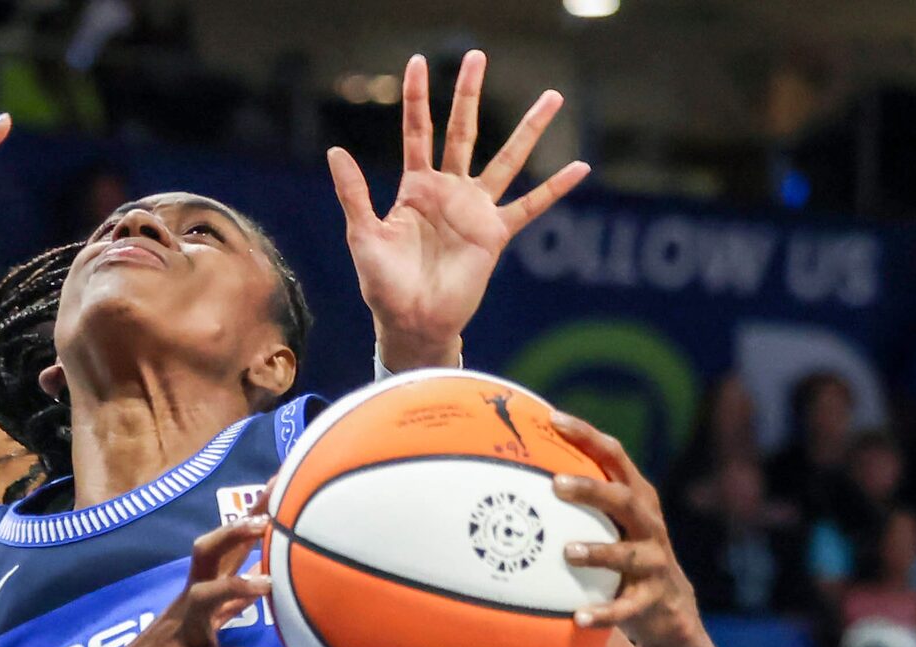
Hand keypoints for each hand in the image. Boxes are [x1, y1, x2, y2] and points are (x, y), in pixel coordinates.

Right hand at [103, 516, 292, 646]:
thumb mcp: (199, 621)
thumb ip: (229, 600)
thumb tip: (266, 581)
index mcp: (196, 591)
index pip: (221, 545)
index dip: (246, 518)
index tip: (275, 487)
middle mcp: (191, 604)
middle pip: (206, 555)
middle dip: (234, 533)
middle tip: (266, 520)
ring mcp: (188, 633)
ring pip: (206, 600)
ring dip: (237, 587)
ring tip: (271, 585)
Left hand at [329, 52, 588, 370]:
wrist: (411, 322)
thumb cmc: (382, 284)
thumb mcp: (362, 235)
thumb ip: (353, 193)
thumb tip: (335, 150)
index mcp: (415, 188)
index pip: (417, 132)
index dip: (418, 98)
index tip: (420, 62)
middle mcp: (448, 191)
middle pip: (463, 131)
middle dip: (469, 95)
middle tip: (478, 56)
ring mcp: (475, 210)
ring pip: (506, 158)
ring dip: (529, 128)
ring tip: (552, 96)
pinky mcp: (495, 234)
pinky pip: (531, 205)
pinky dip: (556, 188)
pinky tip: (580, 167)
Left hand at [548, 413, 703, 646]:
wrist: (669, 609)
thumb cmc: (622, 557)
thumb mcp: (609, 524)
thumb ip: (577, 501)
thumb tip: (511, 474)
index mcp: (636, 498)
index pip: (615, 457)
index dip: (587, 437)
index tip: (553, 419)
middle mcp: (649, 524)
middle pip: (624, 500)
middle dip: (592, 491)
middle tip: (556, 484)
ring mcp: (653, 562)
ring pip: (628, 554)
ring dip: (599, 552)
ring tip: (568, 552)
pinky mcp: (651, 599)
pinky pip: (626, 608)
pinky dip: (605, 613)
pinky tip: (579, 618)